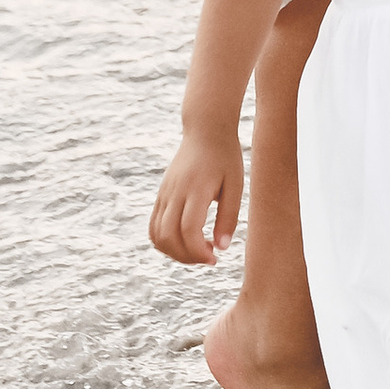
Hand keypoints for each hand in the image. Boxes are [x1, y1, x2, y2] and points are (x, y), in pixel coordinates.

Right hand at [150, 127, 242, 265]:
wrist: (205, 130)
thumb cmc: (225, 157)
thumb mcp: (235, 185)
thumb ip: (229, 217)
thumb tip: (222, 248)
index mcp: (196, 189)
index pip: (188, 230)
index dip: (198, 251)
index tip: (215, 258)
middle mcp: (175, 192)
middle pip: (168, 237)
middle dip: (187, 257)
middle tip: (208, 257)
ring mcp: (164, 194)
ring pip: (157, 235)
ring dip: (174, 252)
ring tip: (197, 251)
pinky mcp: (161, 195)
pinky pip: (153, 226)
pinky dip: (164, 241)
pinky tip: (184, 241)